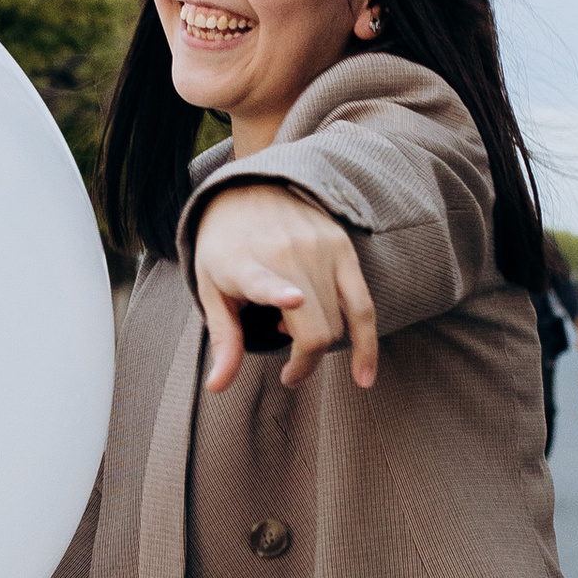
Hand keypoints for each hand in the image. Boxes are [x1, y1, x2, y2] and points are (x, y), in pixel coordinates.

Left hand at [193, 182, 377, 394]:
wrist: (250, 189)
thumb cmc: (226, 246)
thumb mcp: (211, 288)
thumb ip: (224, 338)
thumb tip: (218, 388)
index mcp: (246, 263)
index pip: (264, 277)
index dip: (278, 290)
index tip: (293, 298)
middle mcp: (288, 254)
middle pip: (314, 330)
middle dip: (304, 363)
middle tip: (288, 374)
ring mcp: (321, 250)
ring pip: (338, 323)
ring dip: (322, 347)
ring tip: (299, 343)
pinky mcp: (343, 248)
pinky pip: (364, 306)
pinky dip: (366, 342)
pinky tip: (364, 375)